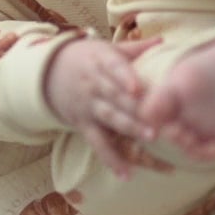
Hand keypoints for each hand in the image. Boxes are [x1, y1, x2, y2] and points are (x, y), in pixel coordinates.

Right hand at [45, 37, 159, 178]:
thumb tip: (164, 40)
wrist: (50, 72)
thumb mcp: (105, 49)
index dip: (125, 77)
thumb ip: (135, 48)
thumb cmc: (87, 58)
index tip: (138, 87)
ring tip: (150, 138)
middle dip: (136, 108)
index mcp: (101, 61)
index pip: (114, 68)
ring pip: (110, 118)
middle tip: (158, 118)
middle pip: (116, 96)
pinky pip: (98, 143)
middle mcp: (94, 84)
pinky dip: (111, 159)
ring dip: (130, 129)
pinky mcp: (84, 125)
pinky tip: (126, 173)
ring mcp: (88, 106)